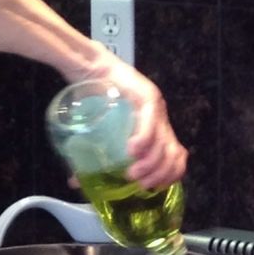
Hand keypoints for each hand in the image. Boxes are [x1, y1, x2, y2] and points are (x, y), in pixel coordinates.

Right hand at [77, 50, 187, 188]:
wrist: (89, 66)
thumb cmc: (92, 100)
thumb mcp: (98, 131)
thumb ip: (94, 155)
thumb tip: (76, 182)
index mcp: (155, 128)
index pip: (177, 158)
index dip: (169, 177)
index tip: (151, 188)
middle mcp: (160, 119)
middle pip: (174, 155)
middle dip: (158, 175)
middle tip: (139, 184)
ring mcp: (156, 108)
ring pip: (165, 143)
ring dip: (151, 163)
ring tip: (132, 172)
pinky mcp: (146, 96)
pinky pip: (151, 123)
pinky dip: (144, 140)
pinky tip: (132, 150)